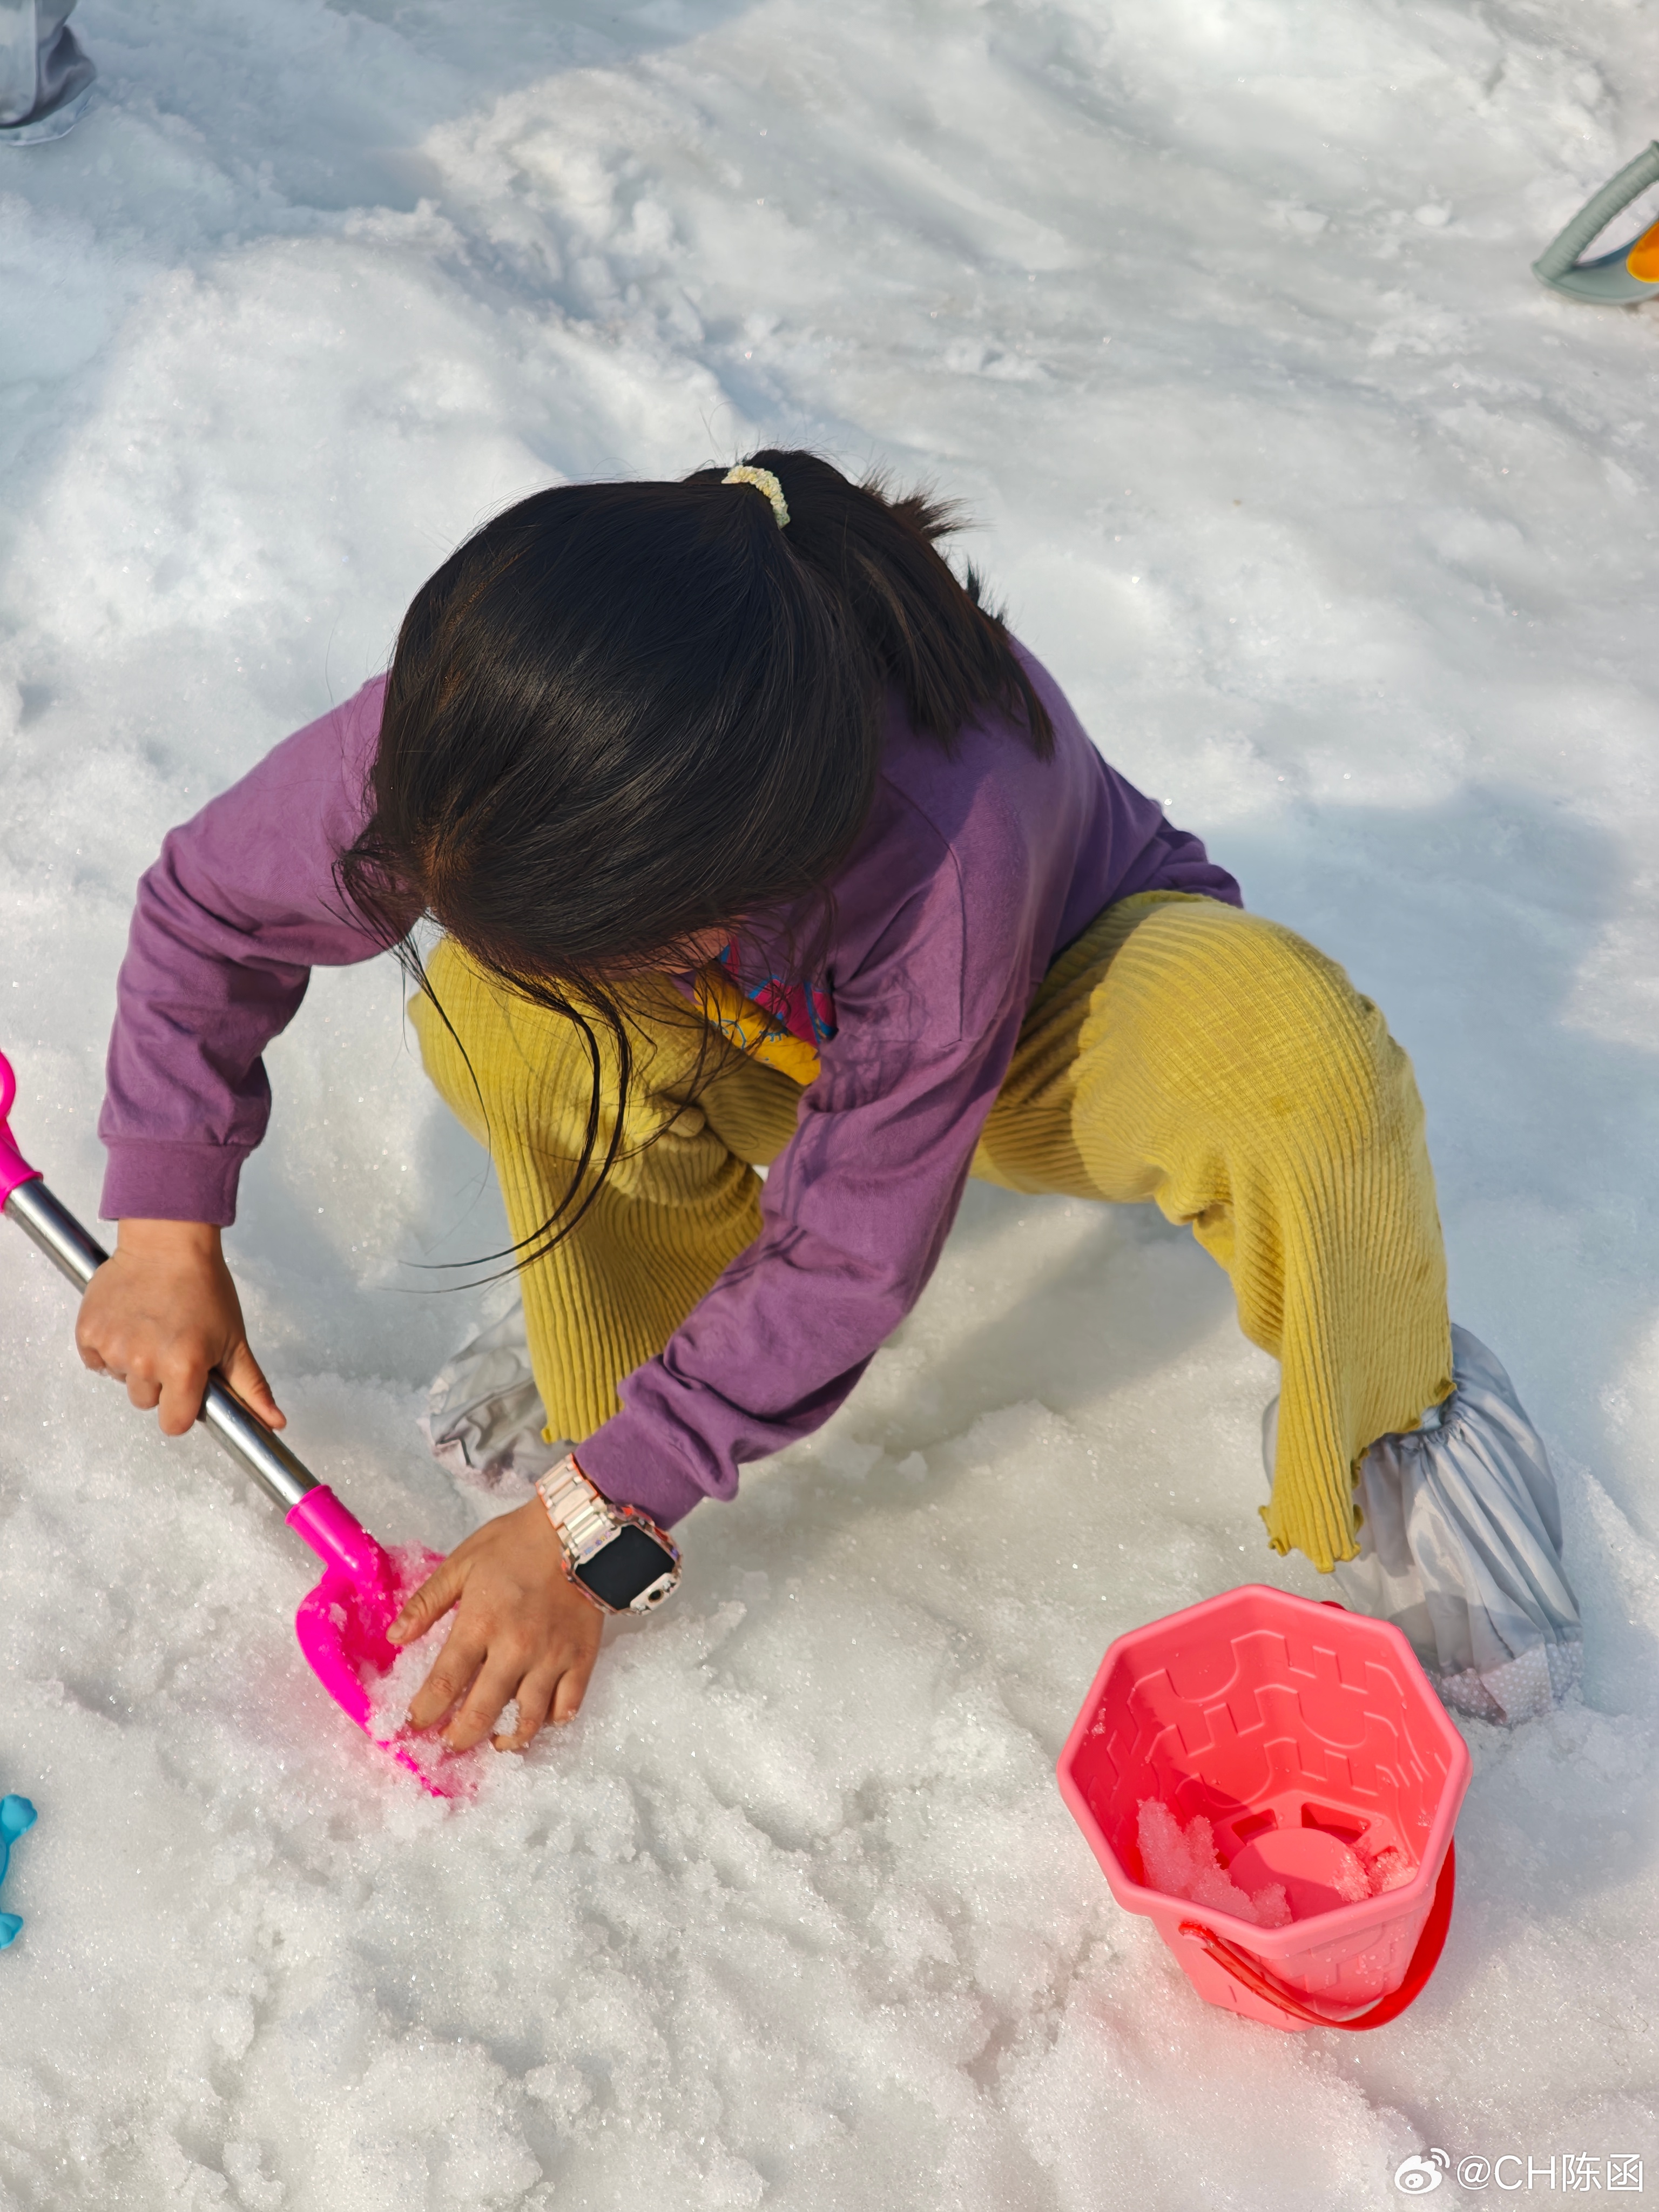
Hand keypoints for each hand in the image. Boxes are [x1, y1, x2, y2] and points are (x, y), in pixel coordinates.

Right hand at [75, 1219, 283, 1436]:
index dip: (183, 1408)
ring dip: (134, 1363)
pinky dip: (109, 1347)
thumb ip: (252, 1388)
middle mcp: (145, 1362)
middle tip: (171, 1344)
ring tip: (151, 1328)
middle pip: (146, 1401)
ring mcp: (113, 1347)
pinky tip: (129, 1322)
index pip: (175, 1424)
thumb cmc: (205, 1287)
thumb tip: (274, 1423)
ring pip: (121, 1380)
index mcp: (184, 1368)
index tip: (187, 1388)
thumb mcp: (234, 1340)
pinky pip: (95, 1360)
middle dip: (159, 1382)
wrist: (168, 1242)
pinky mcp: (88, 1332)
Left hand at [387, 1497, 603, 1751]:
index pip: (445, 1683)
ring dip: (506, 1738)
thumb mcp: (462, 1563)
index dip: (424, 1712)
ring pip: (527, 1719)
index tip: (414, 1724)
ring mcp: (551, 1658)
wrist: (578, 1530)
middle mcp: (515, 1649)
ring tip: (494, 1740)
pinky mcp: (581, 1659)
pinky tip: (539, 1718)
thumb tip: (395, 1636)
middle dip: (459, 1737)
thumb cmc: (515, 1543)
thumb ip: (427, 1602)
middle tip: (450, 1742)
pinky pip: (568, 1706)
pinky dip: (552, 1720)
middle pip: (481, 1712)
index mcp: (480, 1624)